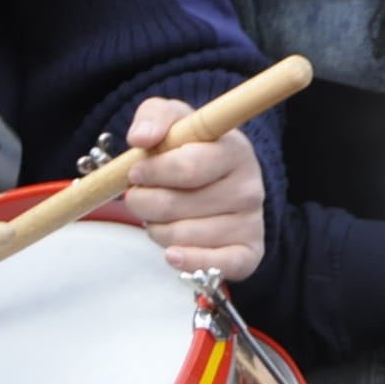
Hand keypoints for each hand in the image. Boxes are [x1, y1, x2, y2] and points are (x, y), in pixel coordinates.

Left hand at [122, 96, 265, 280]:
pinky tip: (172, 254)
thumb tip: (140, 138)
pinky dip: (189, 262)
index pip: (188, 168)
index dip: (153, 172)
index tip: (134, 172)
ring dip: (156, 228)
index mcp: (233, 150)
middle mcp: (248, 187)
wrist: (218, 176)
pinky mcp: (248, 253)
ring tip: (158, 215)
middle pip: (177, 205)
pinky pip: (216, 266)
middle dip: (143, 202)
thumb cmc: (190, 145)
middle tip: (136, 196)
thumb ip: (154, 117)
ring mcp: (251, 222)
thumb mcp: (173, 118)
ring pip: (183, 235)